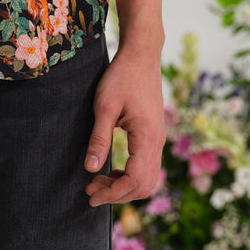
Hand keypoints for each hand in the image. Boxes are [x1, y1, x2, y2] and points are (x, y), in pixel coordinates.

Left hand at [84, 45, 164, 206]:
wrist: (141, 55)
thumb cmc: (122, 76)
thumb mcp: (105, 106)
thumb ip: (99, 138)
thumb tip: (90, 169)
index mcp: (147, 137)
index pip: (134, 180)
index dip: (113, 192)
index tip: (91, 194)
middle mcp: (158, 142)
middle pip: (143, 185)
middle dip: (117, 194)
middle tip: (91, 191)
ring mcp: (158, 139)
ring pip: (147, 178)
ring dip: (123, 185)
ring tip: (98, 182)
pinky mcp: (154, 134)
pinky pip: (146, 166)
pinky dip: (130, 175)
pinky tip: (111, 170)